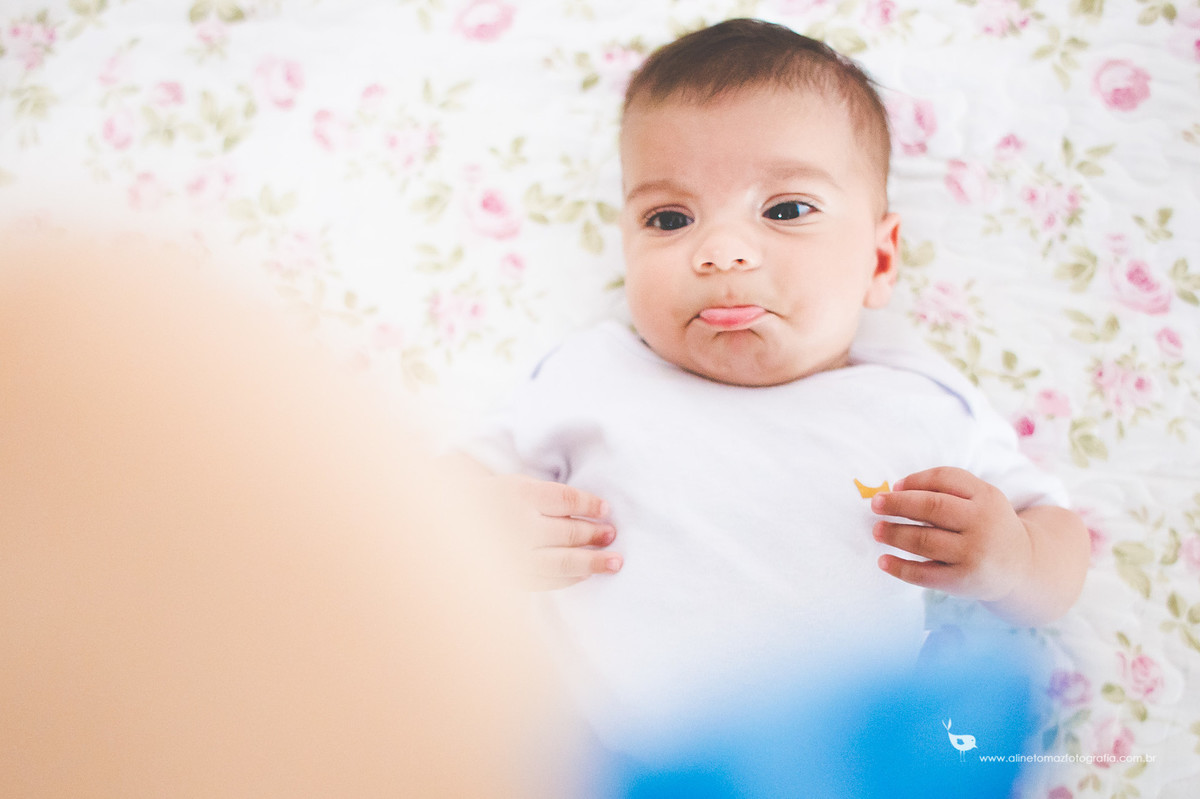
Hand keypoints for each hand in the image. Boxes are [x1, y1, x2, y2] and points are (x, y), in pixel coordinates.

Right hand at [489, 474, 621, 590]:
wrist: (447, 527)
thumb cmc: (488, 503)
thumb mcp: (514, 487)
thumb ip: (546, 497)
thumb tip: (587, 512)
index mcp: (519, 494)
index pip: (566, 499)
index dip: (590, 504)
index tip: (606, 509)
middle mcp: (518, 525)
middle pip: (569, 531)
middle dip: (595, 534)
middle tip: (612, 534)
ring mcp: (514, 555)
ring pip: (563, 561)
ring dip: (592, 562)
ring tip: (614, 562)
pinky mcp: (511, 578)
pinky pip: (547, 581)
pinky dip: (570, 578)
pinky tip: (585, 575)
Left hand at [869, 467, 1032, 603]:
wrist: (1022, 567)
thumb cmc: (989, 525)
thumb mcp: (981, 499)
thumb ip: (947, 487)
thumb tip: (897, 489)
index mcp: (986, 496)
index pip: (945, 478)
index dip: (915, 480)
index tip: (894, 487)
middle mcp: (982, 524)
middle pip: (932, 507)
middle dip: (898, 505)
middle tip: (875, 505)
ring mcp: (973, 554)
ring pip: (924, 540)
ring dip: (894, 534)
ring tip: (877, 531)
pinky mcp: (963, 580)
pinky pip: (925, 574)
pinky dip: (900, 568)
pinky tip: (883, 561)